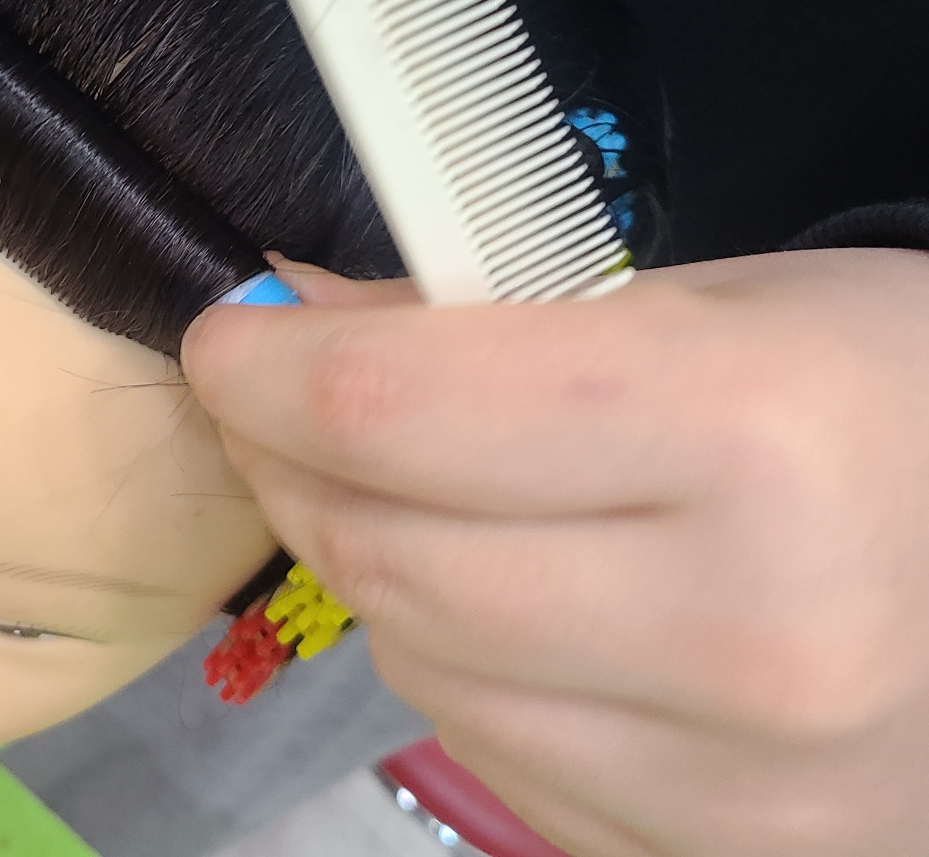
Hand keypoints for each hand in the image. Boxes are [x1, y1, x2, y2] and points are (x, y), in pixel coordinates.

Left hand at [185, 250, 928, 855]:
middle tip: (272, 402)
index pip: (392, 411)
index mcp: (747, 433)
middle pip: (385, 557)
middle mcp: (748, 636)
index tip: (227, 339)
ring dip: (369, 565)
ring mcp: (743, 792)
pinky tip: (502, 597)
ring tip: (401, 491)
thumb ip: (495, 314)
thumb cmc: (890, 390)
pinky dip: (457, 666)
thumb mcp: (715, 299)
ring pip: (420, 672)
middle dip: (286, 462)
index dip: (265, 369)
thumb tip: (299, 321)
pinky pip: (497, 760)